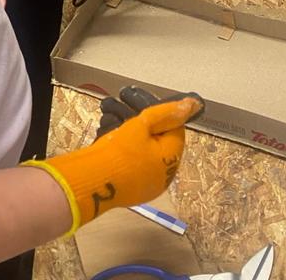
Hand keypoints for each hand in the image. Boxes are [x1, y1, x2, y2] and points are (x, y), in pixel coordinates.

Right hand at [28, 93, 203, 228]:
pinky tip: (105, 131)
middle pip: (155, 137)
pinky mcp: (128, 187)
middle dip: (138, 117)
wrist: (92, 181)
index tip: (138, 99)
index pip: (173, 127)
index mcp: (171, 159)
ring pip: (140, 147)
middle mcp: (162, 175)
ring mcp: (145, 184)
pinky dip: (121, 145)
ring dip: (125, 127)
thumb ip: (166, 112)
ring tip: (108, 111)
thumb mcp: (141, 124)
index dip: (157, 110)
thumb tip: (193, 104)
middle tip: (122, 100)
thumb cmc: (120, 151)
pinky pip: (131, 161)